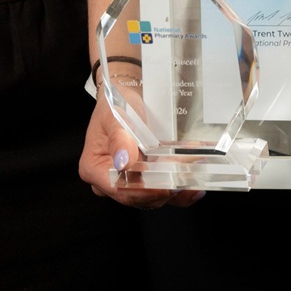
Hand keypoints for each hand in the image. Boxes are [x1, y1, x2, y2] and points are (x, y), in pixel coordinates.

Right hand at [79, 93, 202, 208]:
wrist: (128, 94)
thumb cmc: (116, 102)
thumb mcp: (114, 114)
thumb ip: (119, 138)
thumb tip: (124, 162)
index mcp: (94, 169)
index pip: (119, 189)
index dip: (145, 191)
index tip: (167, 185)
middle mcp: (108, 181)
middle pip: (137, 196)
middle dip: (164, 188)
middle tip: (188, 177)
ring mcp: (127, 183)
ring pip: (151, 196)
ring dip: (174, 189)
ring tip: (195, 178)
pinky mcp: (143, 180)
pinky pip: (160, 192)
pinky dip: (178, 191)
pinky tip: (194, 187)